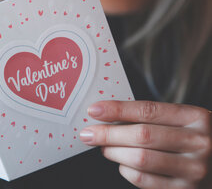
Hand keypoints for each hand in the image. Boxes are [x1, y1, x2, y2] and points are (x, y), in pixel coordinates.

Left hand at [80, 100, 211, 188]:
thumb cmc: (190, 138)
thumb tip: (106, 114)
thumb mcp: (181, 120)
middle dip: (108, 134)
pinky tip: (122, 164)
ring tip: (104, 147)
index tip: (94, 110)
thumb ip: (150, 117)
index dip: (117, 110)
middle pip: (142, 136)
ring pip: (140, 159)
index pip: (148, 110)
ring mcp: (194, 169)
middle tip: (89, 133)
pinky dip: (126, 170)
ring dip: (114, 152)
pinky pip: (144, 180)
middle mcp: (200, 143)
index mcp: (196, 117)